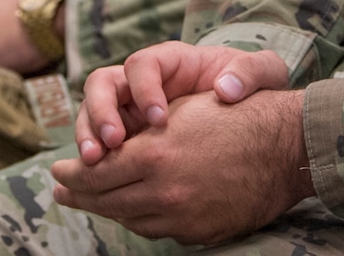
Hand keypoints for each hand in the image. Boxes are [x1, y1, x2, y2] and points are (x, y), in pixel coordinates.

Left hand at [49, 88, 312, 243]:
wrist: (286, 147)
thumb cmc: (236, 115)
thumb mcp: (182, 111)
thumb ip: (137, 131)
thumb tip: (103, 152)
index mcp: (154, 155)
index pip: (95, 173)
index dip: (71, 173)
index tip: (57, 170)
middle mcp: (163, 192)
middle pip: (105, 201)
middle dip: (79, 195)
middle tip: (61, 190)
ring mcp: (181, 217)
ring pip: (129, 219)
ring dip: (109, 209)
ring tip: (95, 201)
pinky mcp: (198, 233)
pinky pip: (158, 230)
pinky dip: (141, 218)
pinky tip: (136, 209)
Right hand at [72, 40, 289, 157]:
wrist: (248, 111)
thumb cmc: (249, 84)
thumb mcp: (260, 71)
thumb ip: (250, 73)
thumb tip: (226, 89)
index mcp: (170, 61)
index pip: (142, 64)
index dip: (144, 88)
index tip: (159, 118)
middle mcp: (141, 82)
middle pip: (102, 85)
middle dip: (101, 112)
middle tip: (112, 142)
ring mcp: (128, 109)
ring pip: (92, 114)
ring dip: (89, 136)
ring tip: (97, 163)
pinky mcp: (126, 137)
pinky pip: (100, 144)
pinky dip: (97, 160)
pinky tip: (103, 180)